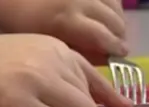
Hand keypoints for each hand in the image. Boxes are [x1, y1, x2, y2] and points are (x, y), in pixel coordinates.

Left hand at [0, 0, 127, 61]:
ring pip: (114, 5)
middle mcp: (78, 0)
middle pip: (112, 20)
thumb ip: (78, 53)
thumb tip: (105, 58)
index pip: (102, 35)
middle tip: (120, 47)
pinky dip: (113, 6)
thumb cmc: (27, 26)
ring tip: (116, 32)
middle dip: (119, 35)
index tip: (121, 54)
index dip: (115, 46)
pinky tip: (108, 15)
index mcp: (66, 20)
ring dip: (118, 20)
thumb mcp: (48, 45)